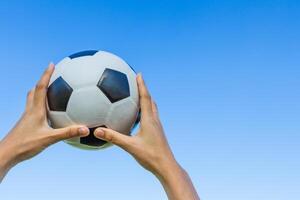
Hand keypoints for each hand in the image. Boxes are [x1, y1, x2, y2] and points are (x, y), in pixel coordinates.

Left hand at [0, 63, 88, 181]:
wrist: (6, 154)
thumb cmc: (25, 145)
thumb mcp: (49, 139)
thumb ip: (68, 133)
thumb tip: (86, 129)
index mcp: (36, 110)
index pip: (41, 87)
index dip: (46, 74)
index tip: (52, 63)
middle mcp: (30, 110)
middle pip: (35, 90)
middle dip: (43, 80)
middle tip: (52, 74)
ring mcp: (27, 117)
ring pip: (32, 99)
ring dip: (40, 91)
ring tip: (50, 89)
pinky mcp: (26, 124)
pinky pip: (34, 109)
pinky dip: (41, 105)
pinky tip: (48, 113)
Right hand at [94, 74, 198, 199]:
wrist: (166, 167)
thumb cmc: (150, 156)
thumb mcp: (130, 146)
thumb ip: (114, 138)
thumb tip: (97, 131)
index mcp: (149, 120)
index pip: (145, 98)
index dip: (142, 85)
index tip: (138, 74)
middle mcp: (155, 120)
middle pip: (150, 100)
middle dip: (144, 90)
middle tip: (136, 81)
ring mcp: (157, 126)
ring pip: (152, 108)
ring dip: (145, 100)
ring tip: (136, 96)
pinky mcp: (157, 132)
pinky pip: (150, 117)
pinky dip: (144, 112)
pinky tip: (137, 118)